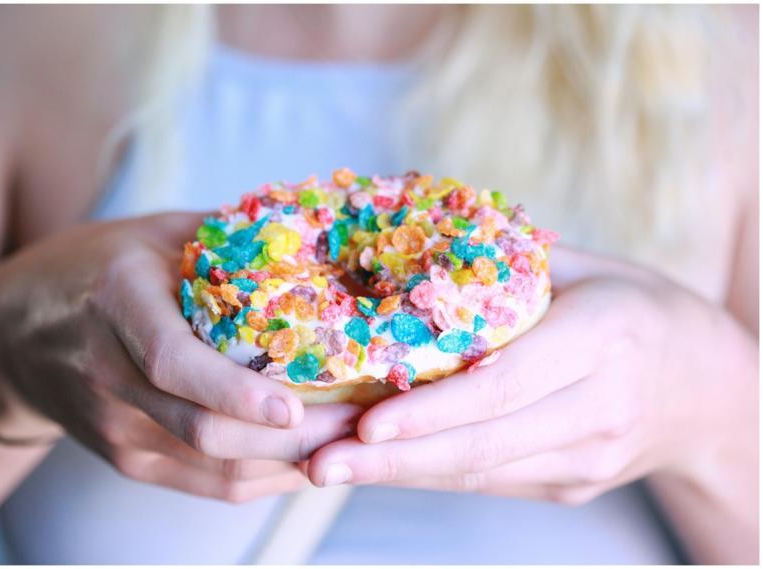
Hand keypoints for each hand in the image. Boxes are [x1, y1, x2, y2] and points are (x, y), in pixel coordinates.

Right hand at [0, 213, 361, 502]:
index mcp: (117, 304)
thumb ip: (223, 238)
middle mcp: (110, 374)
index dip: (236, 393)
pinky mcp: (126, 459)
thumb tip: (314, 232)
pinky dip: (262, 477)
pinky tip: (307, 460)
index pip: (173, 363)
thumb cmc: (92, 270)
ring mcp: (116, 429)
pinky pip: (206, 483)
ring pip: (214, 469)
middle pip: (204, 432)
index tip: (295, 406)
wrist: (10, 337)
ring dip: (288, 465)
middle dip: (292, 439)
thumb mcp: (151, 234)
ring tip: (349, 442)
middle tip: (358, 421)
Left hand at [305, 246, 756, 505]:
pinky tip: (382, 464)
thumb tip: (421, 250)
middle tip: (320, 461)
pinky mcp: (574, 483)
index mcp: (604, 342)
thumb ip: (515, 266)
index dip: (433, 410)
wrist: (712, 389)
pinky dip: (432, 471)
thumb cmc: (639, 309)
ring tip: (330, 467)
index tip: (367, 423)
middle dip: (395, 459)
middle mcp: (599, 410)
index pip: (506, 386)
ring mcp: (589, 459)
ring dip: (401, 473)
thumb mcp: (593, 269)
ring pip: (482, 472)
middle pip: (484, 444)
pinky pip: (494, 478)